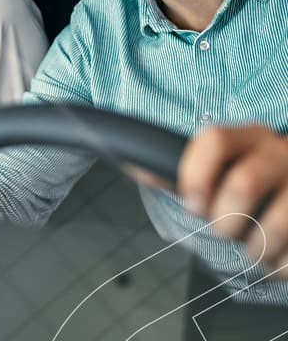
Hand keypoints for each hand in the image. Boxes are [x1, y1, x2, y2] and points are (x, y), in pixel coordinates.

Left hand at [179, 124, 287, 276]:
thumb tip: (131, 164)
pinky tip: (281, 255)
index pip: (214, 141)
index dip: (195, 175)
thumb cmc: (253, 184)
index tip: (192, 203)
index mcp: (249, 136)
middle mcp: (282, 151)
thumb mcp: (224, 170)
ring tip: (257, 245)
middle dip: (224, 220)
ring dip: (257, 249)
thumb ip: (183, 171)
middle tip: (226, 228)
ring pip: (274, 225)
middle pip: (242, 183)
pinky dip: (282, 267)